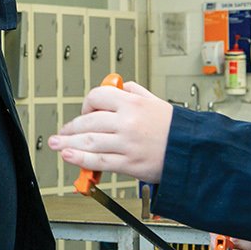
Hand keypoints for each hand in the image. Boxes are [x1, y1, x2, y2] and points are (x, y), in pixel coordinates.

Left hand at [48, 80, 172, 183]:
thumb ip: (136, 92)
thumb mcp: (157, 101)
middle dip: (71, 127)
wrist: (194, 152)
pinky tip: (69, 156)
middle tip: (62, 132)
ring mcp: (126, 143)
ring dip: (68, 143)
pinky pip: (98, 160)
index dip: (87, 103)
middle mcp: (127, 121)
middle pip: (89, 121)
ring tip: (57, 144)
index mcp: (133, 103)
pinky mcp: (128, 163)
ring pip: (89, 141)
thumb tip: (119, 87)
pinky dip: (80, 159)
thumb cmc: (177, 129)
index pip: (98, 96)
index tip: (84, 111)